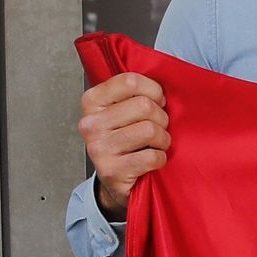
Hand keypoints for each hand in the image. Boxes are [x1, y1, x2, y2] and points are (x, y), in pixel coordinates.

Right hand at [77, 72, 170, 219]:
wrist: (116, 179)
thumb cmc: (126, 139)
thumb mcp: (125, 109)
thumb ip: (137, 91)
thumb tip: (166, 77)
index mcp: (93, 101)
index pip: (130, 81)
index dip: (154, 90)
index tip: (157, 101)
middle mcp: (90, 123)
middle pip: (144, 106)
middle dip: (161, 118)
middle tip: (157, 127)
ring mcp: (98, 148)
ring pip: (150, 130)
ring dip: (162, 140)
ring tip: (155, 144)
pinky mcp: (111, 171)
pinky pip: (152, 156)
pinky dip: (160, 159)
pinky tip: (150, 161)